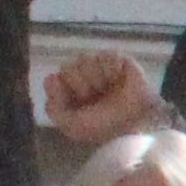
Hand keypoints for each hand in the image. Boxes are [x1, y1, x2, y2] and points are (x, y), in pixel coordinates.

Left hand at [36, 48, 162, 151]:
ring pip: (84, 60)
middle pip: (67, 68)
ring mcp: (101, 67)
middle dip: (80, 87)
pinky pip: (104, 57)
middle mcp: (83, 77)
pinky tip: (117, 82)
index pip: (53, 80)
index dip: (59, 89)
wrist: (133, 125)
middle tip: (94, 99)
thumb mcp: (71, 126)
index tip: (73, 102)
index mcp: (70, 93)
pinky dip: (110, 72)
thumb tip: (51, 77)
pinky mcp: (118, 60)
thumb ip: (54, 106)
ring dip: (95, 80)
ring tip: (107, 91)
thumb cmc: (104, 127)